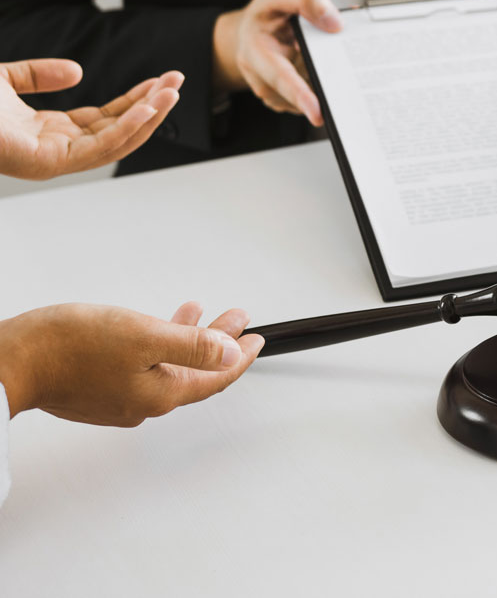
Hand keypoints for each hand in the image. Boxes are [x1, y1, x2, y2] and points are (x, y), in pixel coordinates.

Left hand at [0, 59, 183, 178]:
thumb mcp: (5, 80)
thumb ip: (39, 75)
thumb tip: (78, 71)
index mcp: (49, 133)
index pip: (104, 119)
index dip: (134, 99)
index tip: (160, 80)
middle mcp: (56, 150)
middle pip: (116, 131)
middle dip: (150, 107)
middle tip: (176, 82)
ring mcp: (54, 160)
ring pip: (115, 143)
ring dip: (148, 118)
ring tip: (172, 93)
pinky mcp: (49, 164)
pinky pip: (100, 148)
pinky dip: (128, 128)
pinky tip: (147, 108)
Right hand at [0, 302, 263, 424]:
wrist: (13, 362)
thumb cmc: (71, 347)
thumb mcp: (143, 335)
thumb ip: (191, 345)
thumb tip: (229, 354)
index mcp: (161, 392)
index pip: (215, 378)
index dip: (239, 357)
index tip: (257, 338)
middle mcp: (144, 402)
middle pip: (195, 371)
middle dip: (220, 342)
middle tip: (237, 318)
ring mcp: (121, 397)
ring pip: (170, 365)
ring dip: (189, 338)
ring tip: (199, 311)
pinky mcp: (100, 388)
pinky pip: (145, 365)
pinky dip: (161, 344)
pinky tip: (157, 325)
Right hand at [213, 0, 342, 125]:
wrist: (251, 29)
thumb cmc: (266, 12)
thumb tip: (334, 23)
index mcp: (255, 49)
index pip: (279, 75)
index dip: (298, 94)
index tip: (316, 111)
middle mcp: (259, 76)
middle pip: (293, 96)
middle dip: (316, 101)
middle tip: (338, 104)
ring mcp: (270, 92)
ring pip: (304, 98)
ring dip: (320, 86)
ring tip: (324, 64)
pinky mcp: (281, 100)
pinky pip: (307, 99)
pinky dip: (319, 86)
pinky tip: (320, 72)